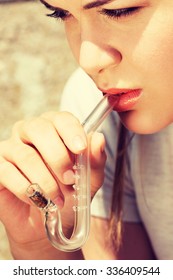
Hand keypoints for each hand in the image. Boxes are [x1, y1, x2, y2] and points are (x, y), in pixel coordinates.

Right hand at [0, 111, 105, 258]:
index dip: (71, 131)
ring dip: (46, 181)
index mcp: (54, 128)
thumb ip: (94, 159)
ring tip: (58, 198)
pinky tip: (39, 201)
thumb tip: (98, 138)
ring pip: (26, 155)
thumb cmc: (68, 193)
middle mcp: (29, 132)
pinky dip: (28, 191)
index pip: (61, 118)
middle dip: (58, 157)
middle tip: (70, 180)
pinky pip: (8, 173)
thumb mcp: (89, 179)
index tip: (80, 149)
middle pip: (39, 129)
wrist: (46, 221)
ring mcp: (11, 148)